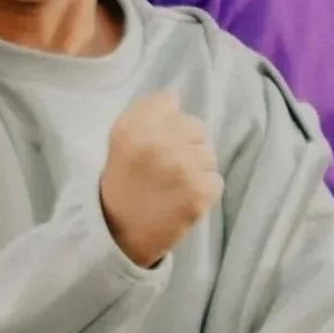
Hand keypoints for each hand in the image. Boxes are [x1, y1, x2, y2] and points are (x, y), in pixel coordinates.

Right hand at [99, 89, 220, 267]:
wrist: (117, 233)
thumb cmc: (123, 181)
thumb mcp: (122, 137)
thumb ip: (148, 111)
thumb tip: (178, 99)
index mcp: (133, 125)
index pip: (170, 102)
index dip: (166, 123)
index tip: (155, 143)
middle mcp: (157, 141)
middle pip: (197, 127)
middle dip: (186, 146)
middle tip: (166, 170)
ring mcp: (181, 167)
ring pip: (209, 155)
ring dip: (196, 170)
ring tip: (173, 187)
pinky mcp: (199, 192)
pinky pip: (216, 181)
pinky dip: (203, 193)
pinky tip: (182, 201)